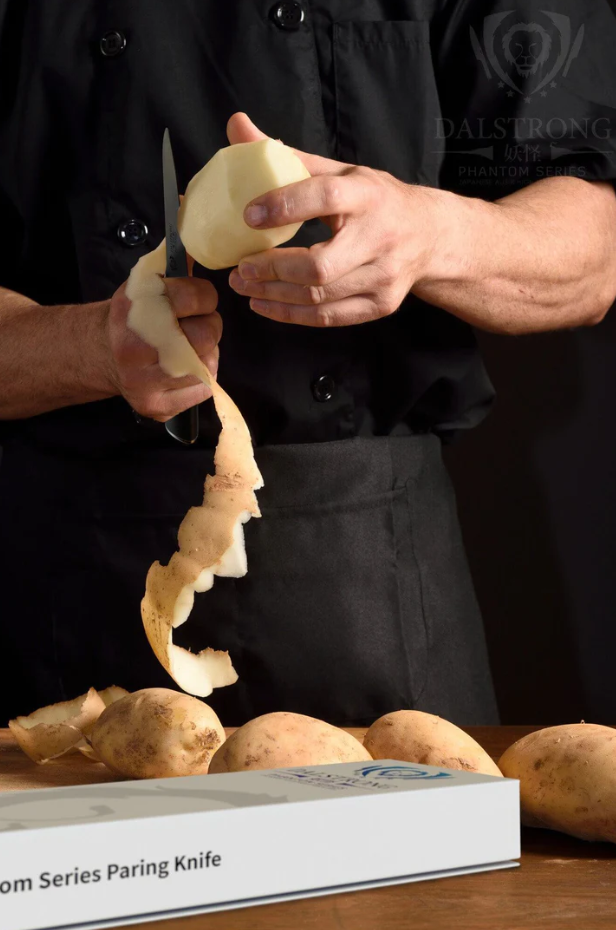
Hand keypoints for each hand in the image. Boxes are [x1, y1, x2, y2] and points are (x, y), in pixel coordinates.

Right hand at [106, 276, 220, 421]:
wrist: (98, 353)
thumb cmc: (129, 317)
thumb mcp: (144, 284)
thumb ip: (175, 270)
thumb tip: (203, 245)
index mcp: (137, 307)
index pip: (197, 296)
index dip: (203, 297)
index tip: (196, 301)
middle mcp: (138, 346)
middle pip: (207, 335)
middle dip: (208, 327)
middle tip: (193, 327)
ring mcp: (146, 381)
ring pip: (208, 365)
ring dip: (205, 355)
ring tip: (186, 349)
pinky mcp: (155, 406)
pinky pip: (202, 391)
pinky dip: (199, 380)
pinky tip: (181, 370)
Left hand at [226, 113, 441, 326]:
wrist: (430, 235)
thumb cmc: (375, 201)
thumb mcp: (340, 172)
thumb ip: (288, 157)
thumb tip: (236, 125)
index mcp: (368, 195)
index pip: (325, 197)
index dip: (284, 206)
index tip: (249, 215)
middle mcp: (380, 238)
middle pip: (319, 266)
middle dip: (272, 269)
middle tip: (240, 267)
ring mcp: (383, 277)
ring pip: (319, 296)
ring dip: (274, 294)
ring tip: (244, 285)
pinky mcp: (381, 304)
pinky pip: (328, 318)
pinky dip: (291, 314)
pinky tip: (265, 303)